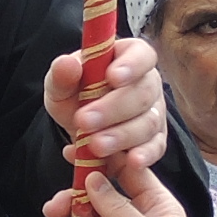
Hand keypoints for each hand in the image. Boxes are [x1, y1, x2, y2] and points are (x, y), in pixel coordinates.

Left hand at [45, 35, 168, 175]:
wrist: (80, 126)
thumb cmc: (75, 95)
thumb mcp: (60, 84)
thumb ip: (61, 75)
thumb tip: (68, 64)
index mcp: (128, 57)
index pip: (140, 54)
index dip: (130, 65)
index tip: (111, 77)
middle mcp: (148, 82)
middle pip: (143, 93)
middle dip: (113, 109)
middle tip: (84, 121)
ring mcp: (155, 112)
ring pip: (149, 123)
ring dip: (122, 136)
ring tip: (95, 146)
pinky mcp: (156, 139)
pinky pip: (156, 148)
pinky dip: (144, 156)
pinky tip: (129, 162)